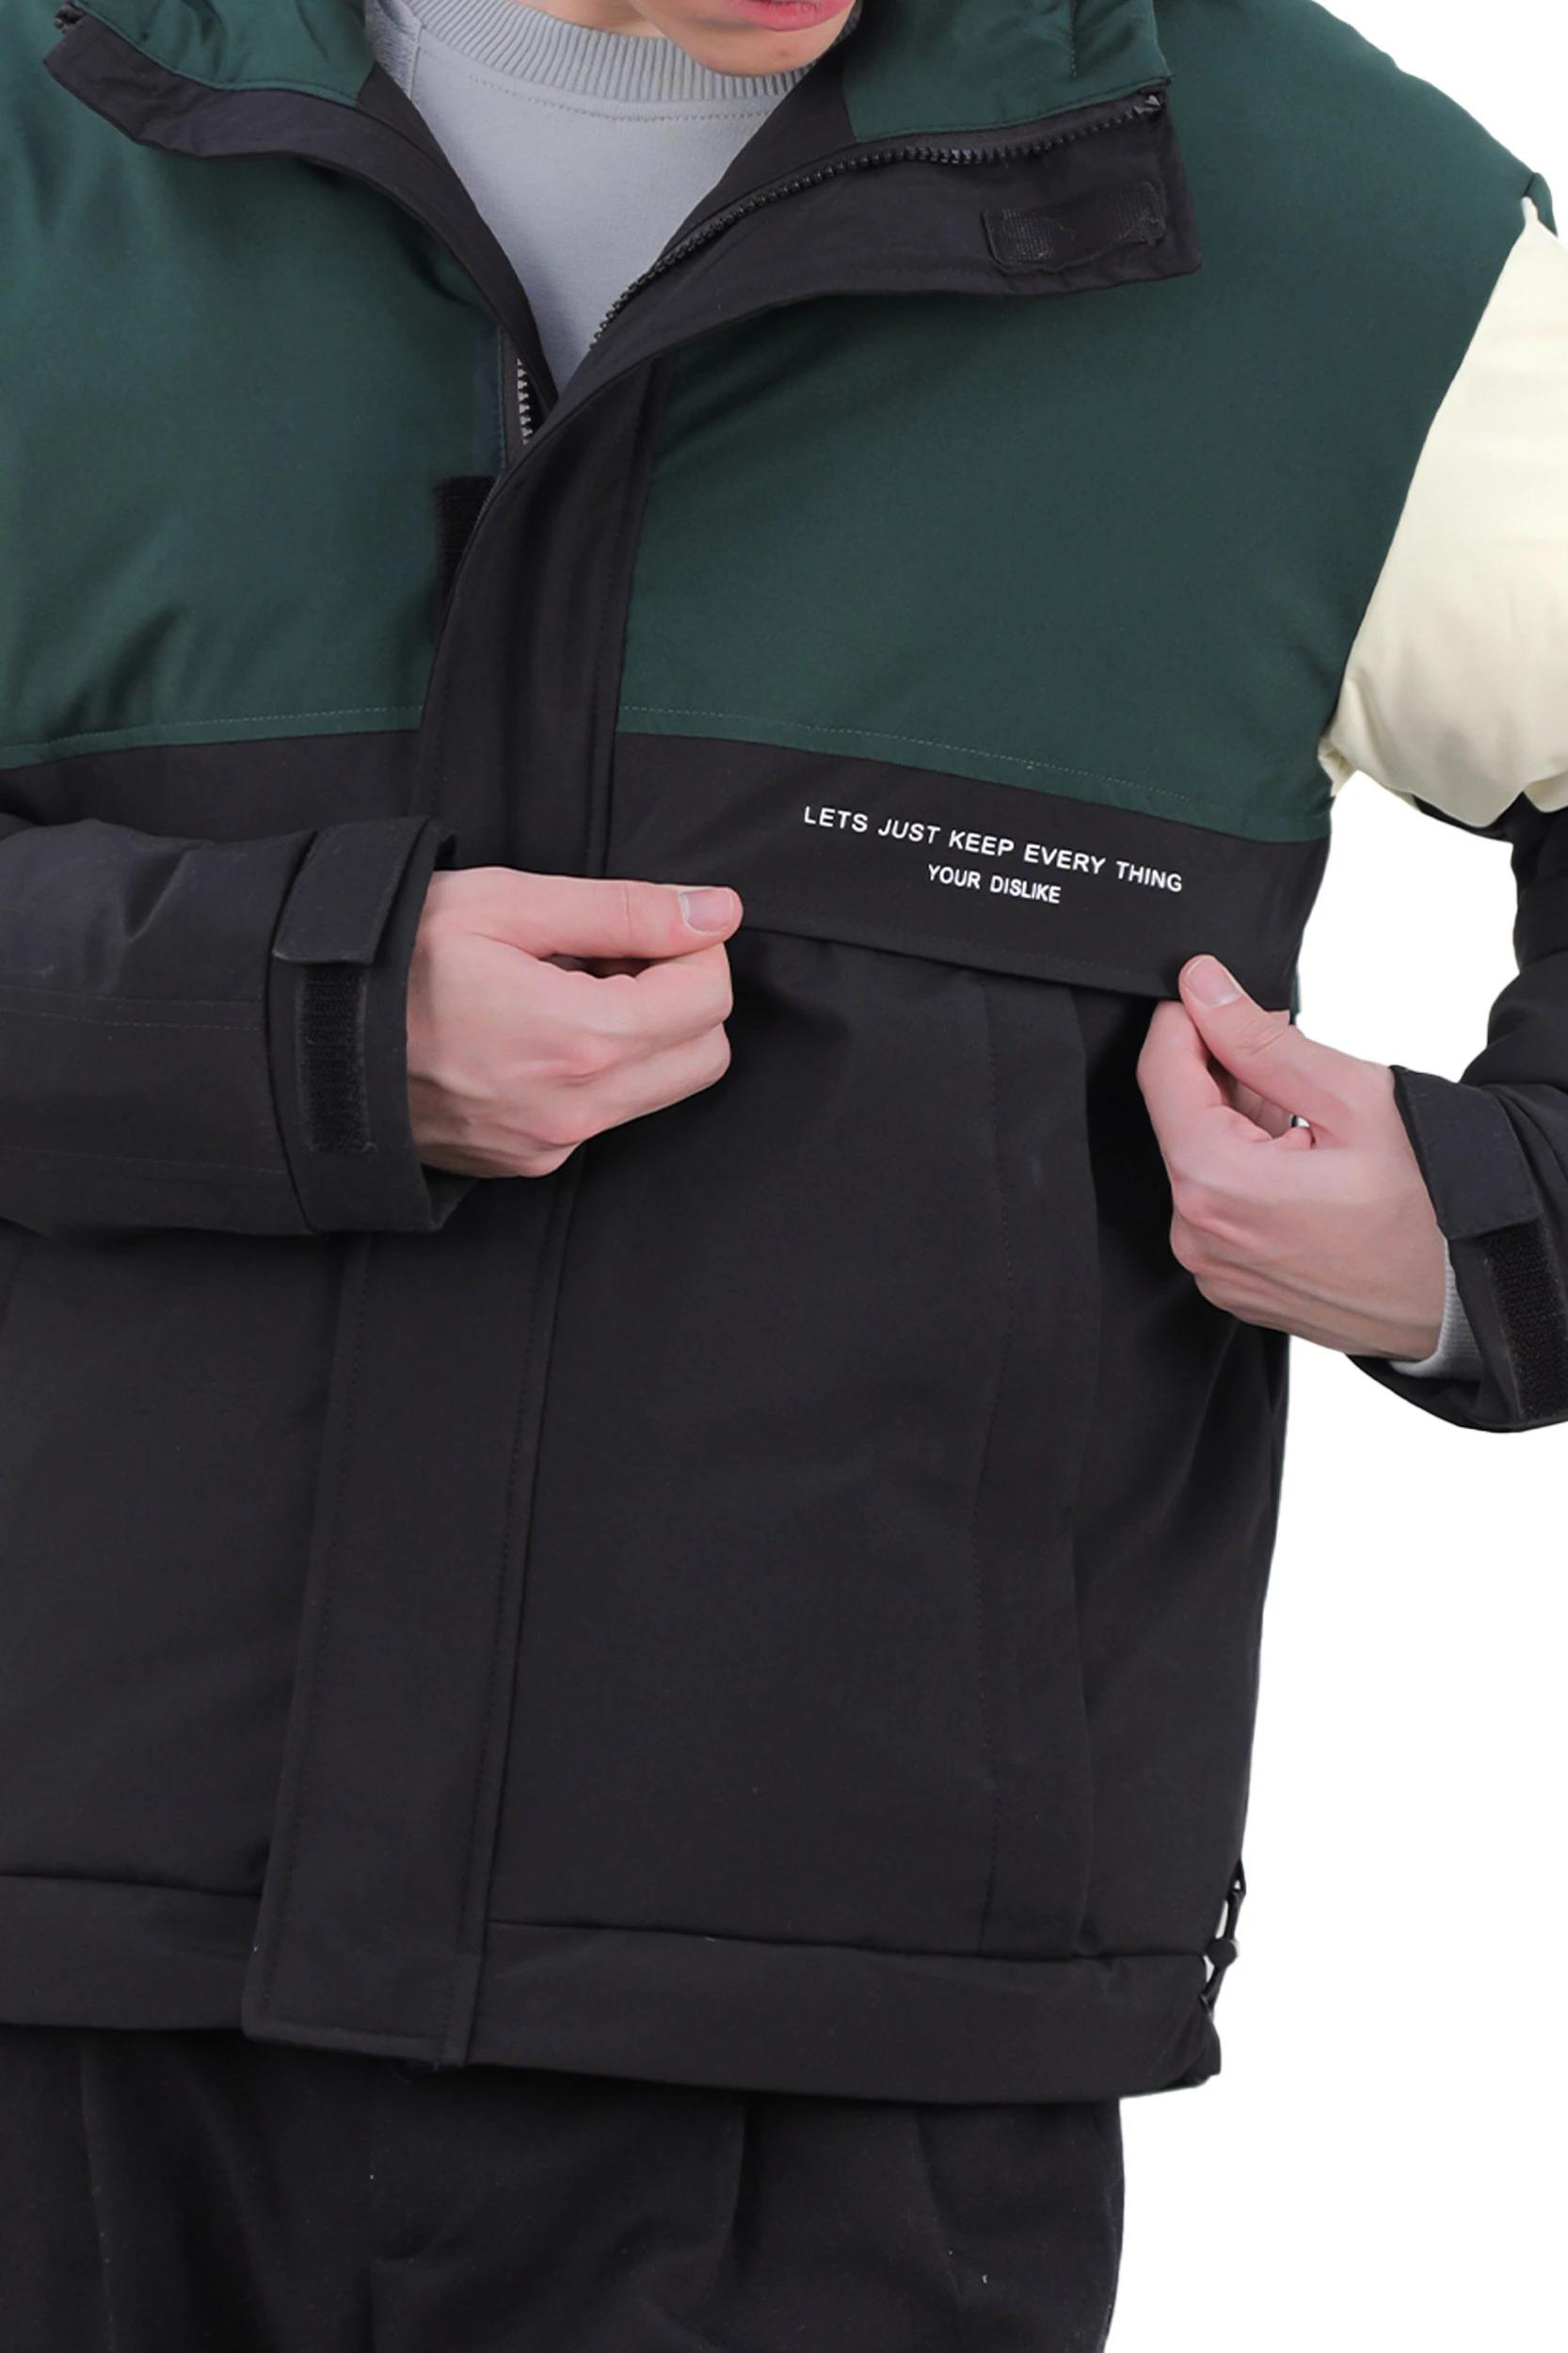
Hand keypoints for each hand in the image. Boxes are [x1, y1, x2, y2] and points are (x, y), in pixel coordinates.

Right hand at [407, 870, 740, 1177]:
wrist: (300, 1041)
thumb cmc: (390, 961)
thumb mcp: (505, 904)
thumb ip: (624, 911)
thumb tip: (715, 913)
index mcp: (577, 1039)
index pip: (708, 997)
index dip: (690, 947)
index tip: (641, 927)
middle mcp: (573, 1108)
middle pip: (704, 1054)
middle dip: (680, 996)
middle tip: (609, 956)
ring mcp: (551, 1144)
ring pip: (662, 1088)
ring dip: (642, 1034)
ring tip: (566, 988)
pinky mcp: (529, 1161)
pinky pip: (606, 1115)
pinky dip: (597, 1069)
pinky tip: (535, 1029)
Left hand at [1136, 955, 1446, 1358]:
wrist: (1472, 1292)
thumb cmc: (1433, 1205)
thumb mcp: (1353, 1098)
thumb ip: (1261, 1040)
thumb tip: (1201, 989)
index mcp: (1217, 1186)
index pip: (1160, 1074)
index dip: (1184, 1019)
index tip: (1211, 991)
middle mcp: (1198, 1237)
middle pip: (1179, 1121)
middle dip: (1224, 1075)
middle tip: (1288, 1060)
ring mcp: (1214, 1269)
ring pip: (1200, 1164)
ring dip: (1239, 1126)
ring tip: (1311, 1124)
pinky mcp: (1233, 1286)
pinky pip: (1220, 1210)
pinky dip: (1249, 1176)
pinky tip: (1303, 1166)